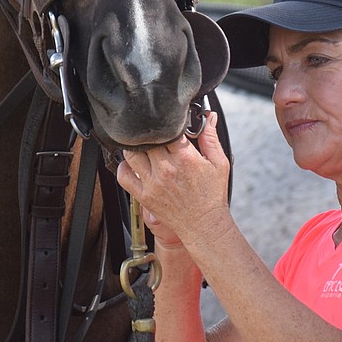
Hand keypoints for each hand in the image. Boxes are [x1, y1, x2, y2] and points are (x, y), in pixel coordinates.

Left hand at [116, 111, 230, 249]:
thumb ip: (210, 138)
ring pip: (132, 154)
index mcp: (185, 158)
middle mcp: (166, 169)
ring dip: (135, 147)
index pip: (168, 130)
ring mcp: (153, 183)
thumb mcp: (219, 163)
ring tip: (144, 147)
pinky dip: (124, 167)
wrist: (204, 224)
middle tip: (158, 135)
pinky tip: (133, 164)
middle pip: (148, 140)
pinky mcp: (144, 195)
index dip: (169, 123)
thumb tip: (209, 117)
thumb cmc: (212, 195)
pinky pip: (123, 177)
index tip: (172, 124)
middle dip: (152, 134)